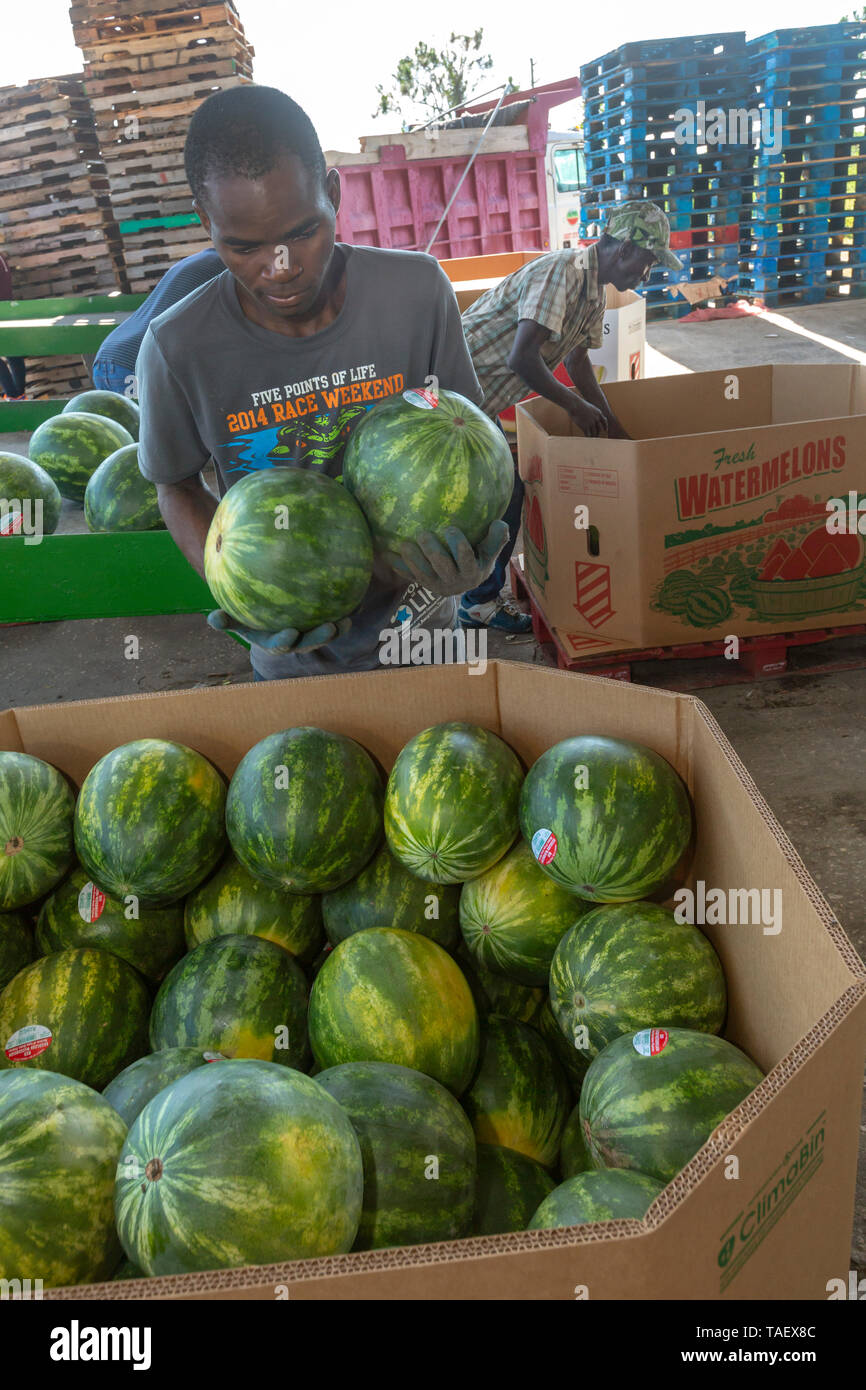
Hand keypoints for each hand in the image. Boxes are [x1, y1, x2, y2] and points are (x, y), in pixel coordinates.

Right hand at [207, 610, 350, 652]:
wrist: (266, 613)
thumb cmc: (247, 615)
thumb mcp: (235, 619)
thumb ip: (225, 621)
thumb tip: (212, 619)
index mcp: (274, 641)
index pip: (281, 645)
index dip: (285, 641)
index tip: (290, 632)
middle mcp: (294, 640)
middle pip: (308, 642)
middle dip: (320, 637)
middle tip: (331, 627)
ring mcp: (309, 633)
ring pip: (325, 633)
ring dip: (337, 629)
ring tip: (347, 619)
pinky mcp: (322, 622)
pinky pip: (335, 617)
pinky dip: (346, 610)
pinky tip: (356, 598)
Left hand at [387, 521, 508, 596]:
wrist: (468, 581)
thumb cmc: (480, 557)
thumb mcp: (491, 551)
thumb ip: (497, 538)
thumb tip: (499, 523)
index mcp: (473, 571)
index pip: (466, 559)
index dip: (458, 545)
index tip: (450, 528)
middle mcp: (455, 581)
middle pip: (442, 567)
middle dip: (432, 551)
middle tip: (423, 534)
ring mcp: (438, 585)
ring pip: (424, 574)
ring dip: (413, 560)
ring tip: (404, 544)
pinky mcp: (425, 585)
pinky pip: (411, 577)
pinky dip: (399, 568)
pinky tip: (388, 555)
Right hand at [568, 398, 608, 437]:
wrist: (575, 404)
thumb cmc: (580, 405)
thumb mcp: (589, 407)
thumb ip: (593, 412)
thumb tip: (592, 417)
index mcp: (598, 413)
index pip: (604, 421)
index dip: (605, 426)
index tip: (605, 430)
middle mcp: (596, 419)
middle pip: (599, 429)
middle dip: (598, 433)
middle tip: (597, 436)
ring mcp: (591, 423)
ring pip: (594, 433)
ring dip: (593, 436)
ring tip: (591, 438)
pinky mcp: (585, 427)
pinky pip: (588, 434)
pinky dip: (588, 437)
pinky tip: (586, 437)